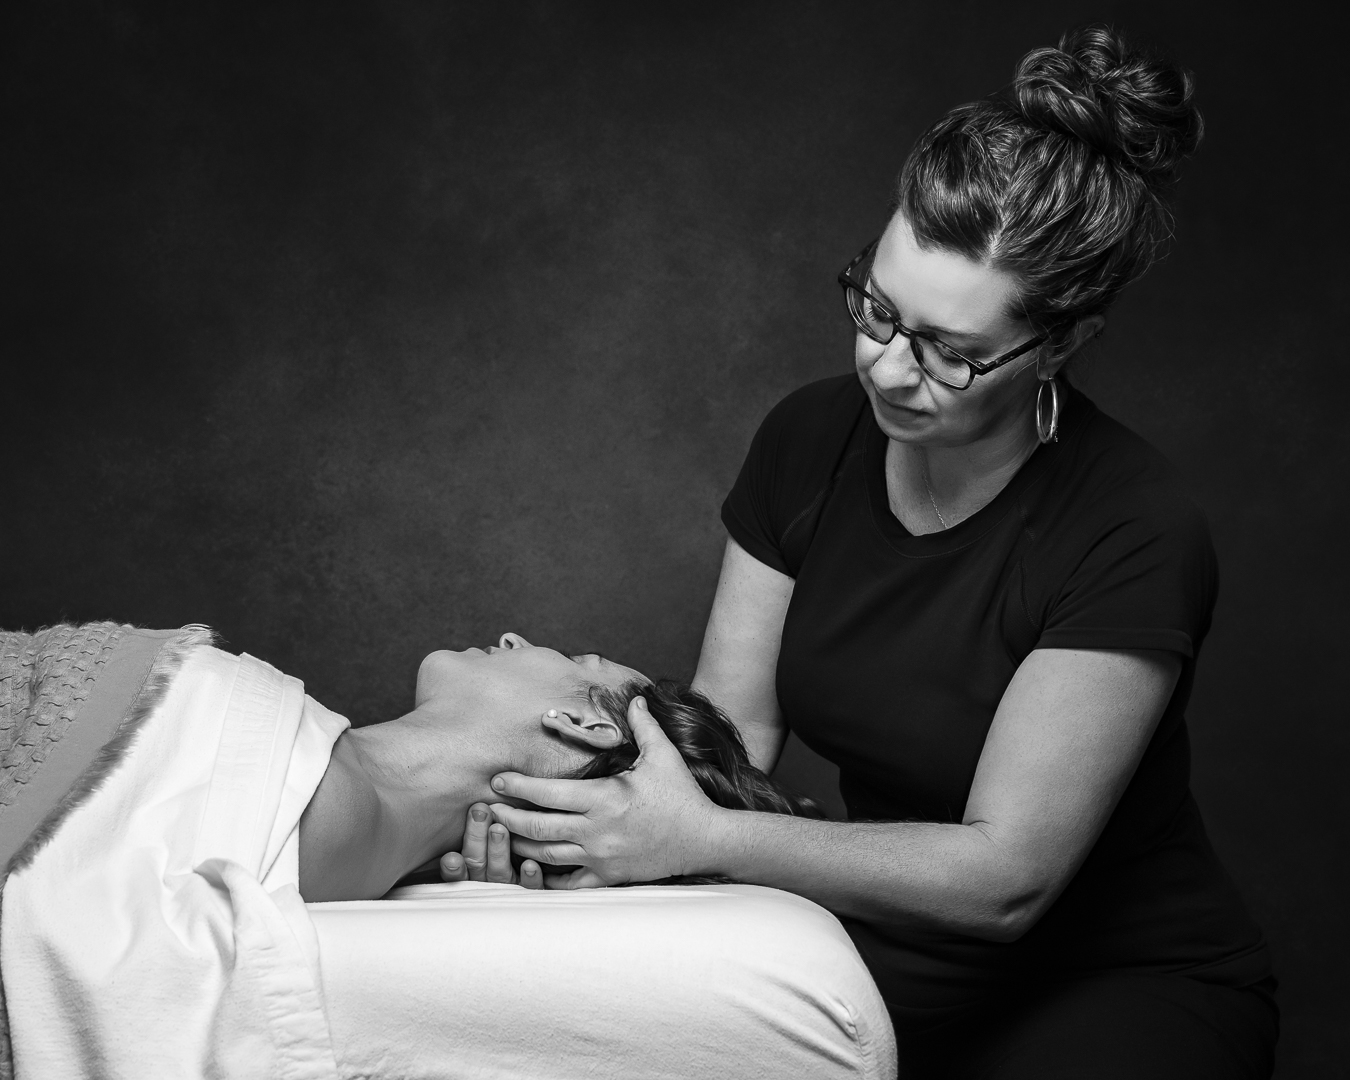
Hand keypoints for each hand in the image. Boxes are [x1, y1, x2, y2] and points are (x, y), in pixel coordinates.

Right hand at [439, 802, 543, 888]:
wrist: (530, 895)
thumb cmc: (495, 856)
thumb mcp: (478, 849)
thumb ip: (473, 830)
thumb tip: (472, 803)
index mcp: (471, 874)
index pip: (457, 871)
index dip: (452, 866)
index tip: (450, 856)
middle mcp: (486, 882)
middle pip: (477, 864)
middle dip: (476, 839)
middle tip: (479, 813)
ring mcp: (509, 887)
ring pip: (499, 873)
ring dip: (498, 852)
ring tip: (499, 830)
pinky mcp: (532, 891)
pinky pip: (530, 888)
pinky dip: (529, 877)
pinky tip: (530, 865)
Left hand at [487, 696, 722, 887]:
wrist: (705, 840)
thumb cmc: (682, 796)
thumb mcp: (663, 756)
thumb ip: (644, 726)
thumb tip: (635, 697)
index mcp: (605, 799)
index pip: (549, 793)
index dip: (519, 786)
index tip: (497, 779)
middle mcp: (597, 831)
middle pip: (538, 828)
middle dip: (507, 818)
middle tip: (486, 809)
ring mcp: (600, 858)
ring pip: (545, 857)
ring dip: (518, 846)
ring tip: (499, 835)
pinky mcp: (608, 877)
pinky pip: (567, 884)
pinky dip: (545, 877)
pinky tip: (529, 868)